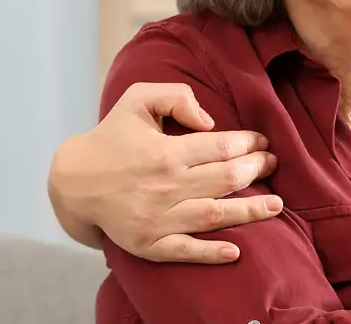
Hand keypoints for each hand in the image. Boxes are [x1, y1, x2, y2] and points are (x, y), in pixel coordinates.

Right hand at [47, 82, 283, 263]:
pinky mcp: (149, 243)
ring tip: (277, 207)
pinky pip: (185, 250)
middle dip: (256, 170)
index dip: (249, 144)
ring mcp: (158, 218)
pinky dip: (211, 253)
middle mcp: (165, 186)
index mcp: (165, 151)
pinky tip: (236, 251)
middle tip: (273, 165)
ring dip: (250, 212)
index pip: (222, 147)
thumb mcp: (136, 100)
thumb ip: (175, 97)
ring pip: (215, 215)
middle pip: (226, 180)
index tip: (262, 142)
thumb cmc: (110, 137)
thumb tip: (210, 120)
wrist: (73, 181)